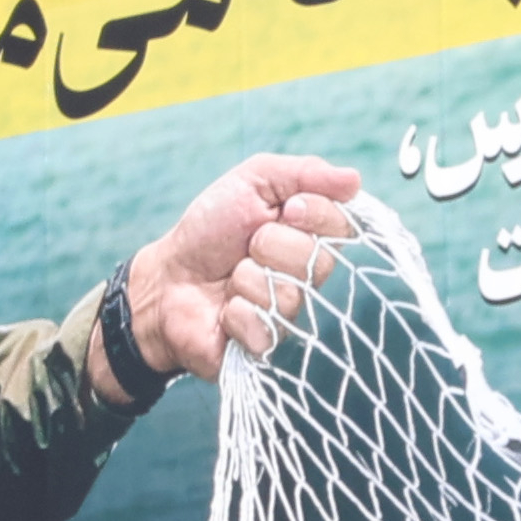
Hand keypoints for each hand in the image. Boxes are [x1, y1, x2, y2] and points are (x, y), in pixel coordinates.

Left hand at [125, 154, 366, 386]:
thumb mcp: (252, 183)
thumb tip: (354, 179)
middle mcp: (310, 279)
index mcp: (313, 238)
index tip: (285, 210)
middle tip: (246, 248)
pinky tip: (224, 311)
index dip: (312, 214)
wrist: (167, 278)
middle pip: (317, 261)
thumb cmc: (210, 232)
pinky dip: (235, 313)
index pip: (343, 226)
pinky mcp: (270, 346)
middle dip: (269, 245)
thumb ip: (303, 174)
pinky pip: (264, 326)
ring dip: (246, 279)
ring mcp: (293, 315)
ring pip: (287, 293)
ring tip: (230, 281)